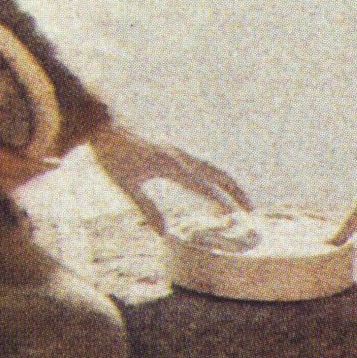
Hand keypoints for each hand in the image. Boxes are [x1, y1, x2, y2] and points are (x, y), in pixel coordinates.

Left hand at [90, 124, 251, 234]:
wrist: (105, 124)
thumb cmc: (112, 156)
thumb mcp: (126, 185)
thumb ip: (146, 208)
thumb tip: (163, 234)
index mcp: (171, 165)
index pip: (203, 187)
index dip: (220, 202)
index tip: (236, 217)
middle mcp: (180, 157)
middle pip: (217, 174)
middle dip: (236, 192)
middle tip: (251, 210)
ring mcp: (178, 151)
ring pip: (212, 167)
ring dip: (229, 183)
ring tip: (241, 200)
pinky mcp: (173, 150)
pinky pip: (202, 164)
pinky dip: (215, 175)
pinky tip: (214, 183)